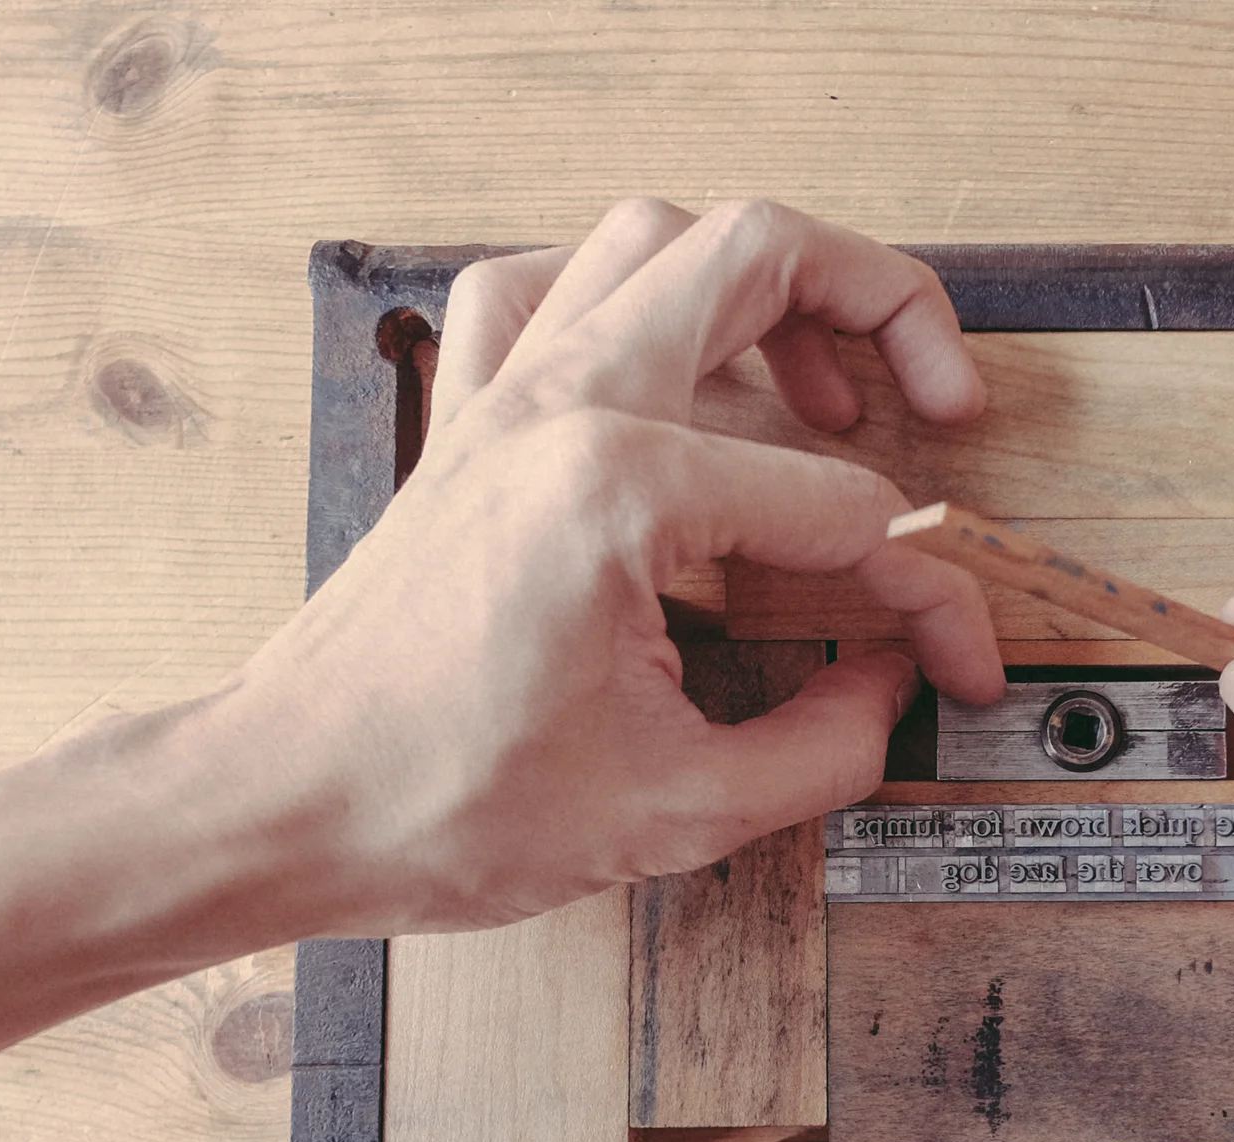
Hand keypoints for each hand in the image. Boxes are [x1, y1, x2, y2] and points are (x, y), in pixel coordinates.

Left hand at [208, 198, 1006, 932]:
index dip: (924, 593)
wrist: (284, 803)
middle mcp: (561, 407)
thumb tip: (890, 692)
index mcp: (621, 489)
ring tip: (823, 375)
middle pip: (759, 256)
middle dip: (886, 309)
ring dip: (759, 280)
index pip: (841, 510)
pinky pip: (537, 288)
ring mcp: (503, 400)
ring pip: (651, 238)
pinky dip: (618, 293)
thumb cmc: (436, 801)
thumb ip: (824, 748)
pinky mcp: (466, 425)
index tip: (949, 659)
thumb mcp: (677, 811)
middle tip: (944, 398)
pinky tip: (666, 358)